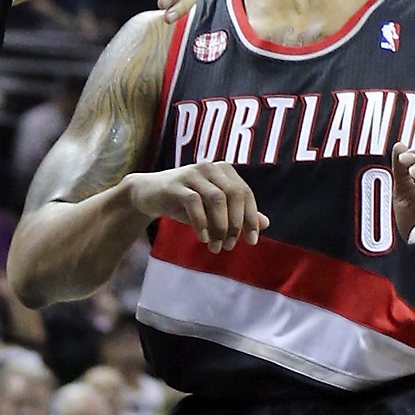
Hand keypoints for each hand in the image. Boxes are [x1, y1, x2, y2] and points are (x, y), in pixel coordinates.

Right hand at [128, 162, 267, 253]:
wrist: (149, 194)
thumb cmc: (186, 201)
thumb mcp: (213, 209)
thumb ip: (238, 213)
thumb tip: (265, 223)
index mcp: (224, 170)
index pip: (245, 193)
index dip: (251, 218)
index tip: (252, 240)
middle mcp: (211, 167)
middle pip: (235, 194)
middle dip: (236, 223)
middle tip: (230, 245)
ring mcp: (193, 174)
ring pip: (217, 198)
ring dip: (220, 226)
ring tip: (217, 247)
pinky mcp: (176, 185)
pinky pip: (194, 203)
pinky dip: (202, 223)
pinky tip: (203, 238)